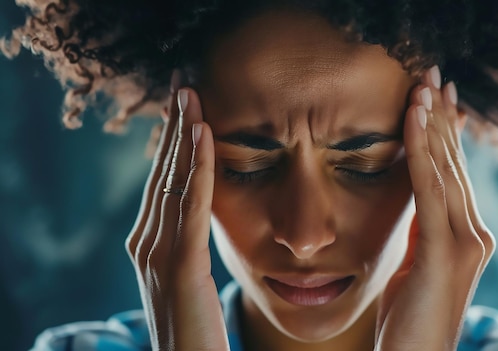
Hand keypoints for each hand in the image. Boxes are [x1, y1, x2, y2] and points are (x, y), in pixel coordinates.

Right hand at [124, 71, 228, 350]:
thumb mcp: (186, 279)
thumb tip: (199, 215)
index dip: (171, 141)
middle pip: (160, 172)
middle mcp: (145, 243)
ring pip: (172, 180)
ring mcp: (157, 254)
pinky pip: (191, 205)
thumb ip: (187, 245)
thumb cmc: (194, 330)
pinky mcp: (180, 266)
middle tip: (183, 83)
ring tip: (191, 92)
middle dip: (172, 125)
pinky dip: (197, 167)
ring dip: (182, 133)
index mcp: (148, 243)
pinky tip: (204, 134)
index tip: (184, 105)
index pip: (161, 181)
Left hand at [375, 67, 495, 350]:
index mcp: (465, 235)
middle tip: (431, 75)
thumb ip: (421, 229)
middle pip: (455, 164)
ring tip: (421, 86)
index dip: (446, 133)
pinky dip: (420, 153)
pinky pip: (429, 192)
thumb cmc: (408, 318)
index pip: (455, 174)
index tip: (435, 98)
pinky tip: (413, 122)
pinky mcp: (444, 253)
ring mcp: (465, 244)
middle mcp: (474, 234)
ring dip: (431, 125)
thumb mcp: (414, 262)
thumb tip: (415, 197)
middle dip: (441, 117)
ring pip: (445, 171)